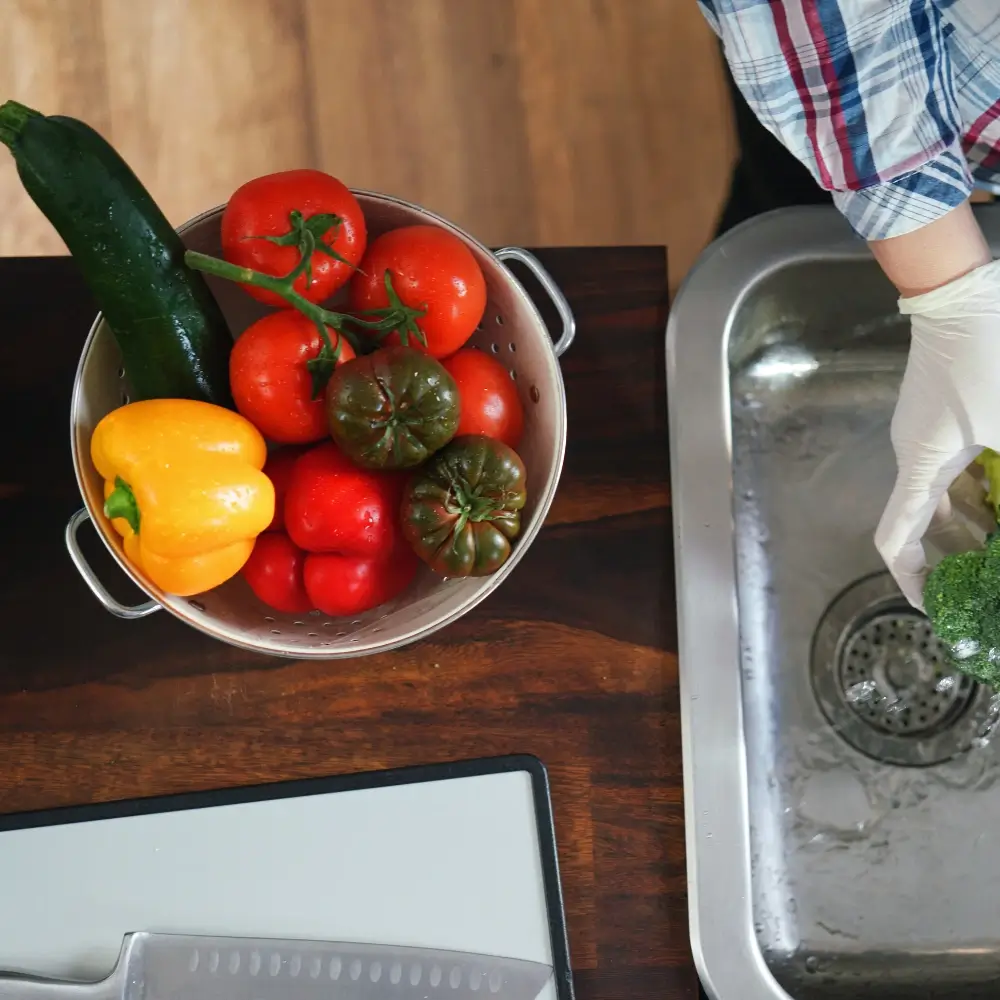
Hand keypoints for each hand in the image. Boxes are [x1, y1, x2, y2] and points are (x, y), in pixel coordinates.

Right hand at [876, 259, 999, 608]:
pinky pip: (951, 468)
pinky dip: (976, 491)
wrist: (961, 291)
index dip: (910, 580)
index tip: (937, 607)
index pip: (894, 539)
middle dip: (955, 556)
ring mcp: (923, 432)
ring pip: (941, 494)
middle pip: (921, 522)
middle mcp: (912, 454)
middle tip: (988, 576)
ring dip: (972, 522)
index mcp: (921, 465)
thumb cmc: (987, 358)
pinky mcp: (938, 414)